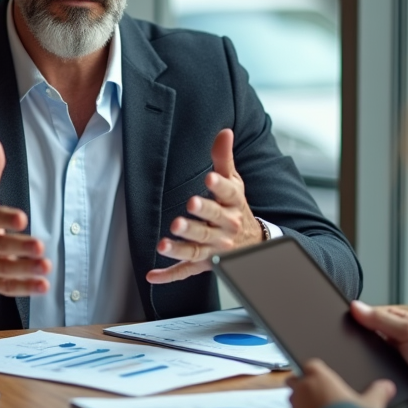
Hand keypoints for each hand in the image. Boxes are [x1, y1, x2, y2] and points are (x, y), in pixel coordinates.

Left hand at [147, 129, 262, 283]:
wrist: (255, 244)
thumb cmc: (237, 209)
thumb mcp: (235, 183)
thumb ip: (224, 159)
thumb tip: (224, 132)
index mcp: (233, 206)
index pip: (229, 194)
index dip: (220, 185)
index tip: (209, 177)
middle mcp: (225, 229)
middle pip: (212, 224)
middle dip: (200, 216)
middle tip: (188, 206)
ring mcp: (214, 249)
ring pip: (197, 249)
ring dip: (180, 247)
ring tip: (163, 243)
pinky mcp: (204, 264)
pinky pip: (186, 271)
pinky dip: (169, 276)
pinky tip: (152, 274)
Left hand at [286, 359, 395, 407]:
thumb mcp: (372, 404)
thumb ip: (379, 391)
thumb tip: (388, 386)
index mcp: (319, 377)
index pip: (310, 365)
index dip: (315, 372)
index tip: (319, 378)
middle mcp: (302, 390)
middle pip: (295, 382)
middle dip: (302, 388)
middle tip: (316, 398)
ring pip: (292, 406)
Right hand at [349, 301, 407, 400]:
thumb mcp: (406, 331)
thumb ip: (381, 319)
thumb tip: (356, 306)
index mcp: (399, 320)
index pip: (370, 314)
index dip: (357, 316)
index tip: (343, 320)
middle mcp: (395, 335)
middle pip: (368, 332)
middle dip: (359, 336)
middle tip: (347, 340)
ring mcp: (393, 353)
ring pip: (369, 350)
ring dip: (364, 354)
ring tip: (355, 355)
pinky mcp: (392, 370)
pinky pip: (375, 366)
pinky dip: (370, 367)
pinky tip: (365, 369)